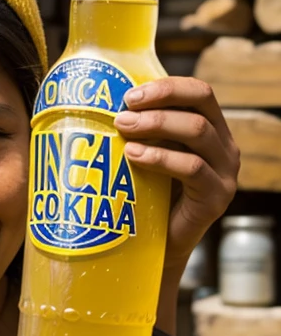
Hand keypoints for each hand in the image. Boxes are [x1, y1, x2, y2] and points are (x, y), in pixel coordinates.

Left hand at [114, 78, 239, 272]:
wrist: (160, 247)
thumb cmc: (151, 198)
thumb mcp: (152, 156)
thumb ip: (147, 132)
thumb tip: (109, 102)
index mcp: (213, 131)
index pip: (199, 93)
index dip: (167, 87)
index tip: (130, 94)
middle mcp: (225, 148)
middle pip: (200, 106)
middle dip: (158, 103)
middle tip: (122, 113)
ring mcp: (225, 173)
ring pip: (197, 132)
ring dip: (156, 125)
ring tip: (122, 129)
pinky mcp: (216, 198)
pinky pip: (192, 168)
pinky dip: (160, 157)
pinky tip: (134, 155)